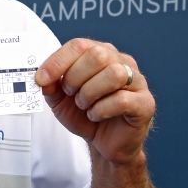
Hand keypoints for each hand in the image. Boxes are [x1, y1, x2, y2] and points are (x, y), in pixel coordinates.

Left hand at [34, 39, 154, 165]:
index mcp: (101, 54)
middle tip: (71, 94)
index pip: (79, 45)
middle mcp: (122, 62)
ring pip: (114, 74)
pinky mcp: (145, 103)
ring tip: (84, 105)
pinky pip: (123, 99)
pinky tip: (96, 115)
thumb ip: (50, 85)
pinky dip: (102, 110)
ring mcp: (137, 81)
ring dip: (90, 93)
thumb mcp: (59, 99)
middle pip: (98, 55)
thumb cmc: (85, 114)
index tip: (41, 79)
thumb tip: (42, 76)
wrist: (105, 142)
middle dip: (76, 77)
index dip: (57, 61)